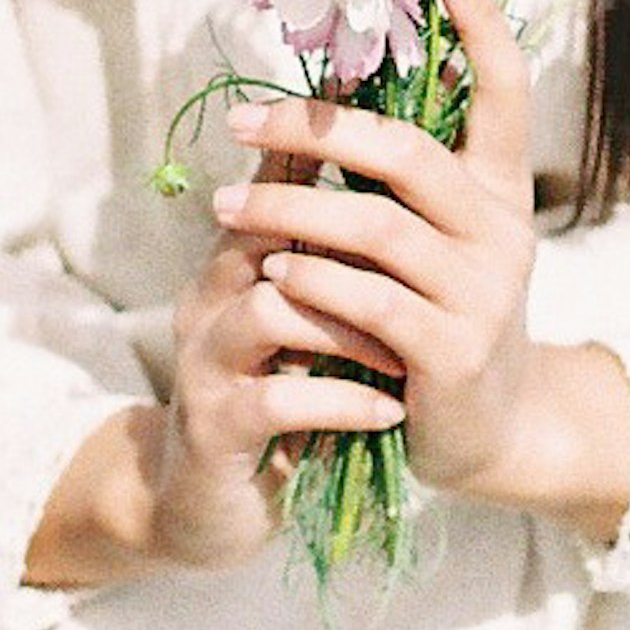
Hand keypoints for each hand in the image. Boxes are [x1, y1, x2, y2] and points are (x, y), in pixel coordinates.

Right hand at [147, 141, 412, 569]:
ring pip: (270, 310)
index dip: (321, 146)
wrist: (215, 506)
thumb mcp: (310, 322)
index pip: (273, 179)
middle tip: (424, 253)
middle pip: (262, 226)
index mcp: (236, 261)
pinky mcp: (213, 427)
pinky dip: (342, 401)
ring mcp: (204, 361)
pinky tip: (389, 410)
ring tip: (404, 350)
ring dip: (347, 327)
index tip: (386, 122)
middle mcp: (209, 297)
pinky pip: (277, 398)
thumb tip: (404, 184)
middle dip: (346, 234)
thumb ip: (339, 261)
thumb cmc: (283, 399)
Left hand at [212, 0, 548, 504]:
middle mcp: (503, 229)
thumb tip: (337, 83)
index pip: (505, 87)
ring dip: (288, 210)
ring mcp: (484, 293)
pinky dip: (313, 283)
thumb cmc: (440, 314)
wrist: (487, 434)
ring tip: (224, 208)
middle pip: (408, 151)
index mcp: (501, 187)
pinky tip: (272, 275)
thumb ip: (400, 176)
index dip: (480, 20)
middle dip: (315, 129)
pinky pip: (368, 302)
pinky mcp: (452, 353)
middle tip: (239, 117)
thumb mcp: (435, 239)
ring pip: (374, 227)